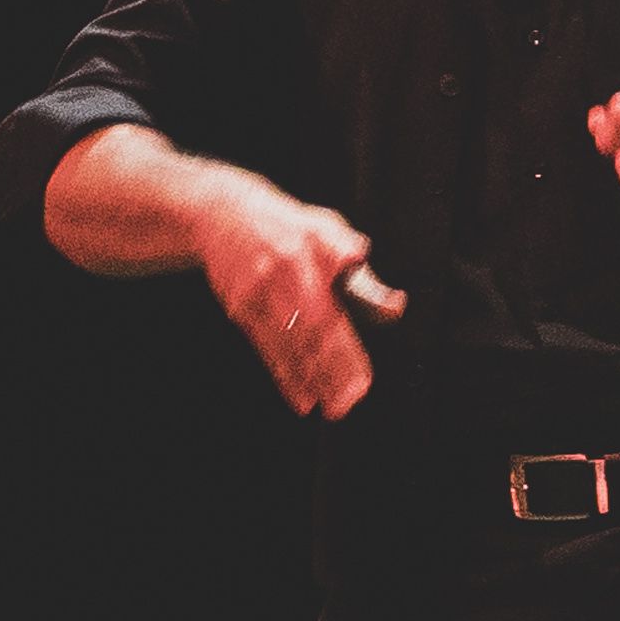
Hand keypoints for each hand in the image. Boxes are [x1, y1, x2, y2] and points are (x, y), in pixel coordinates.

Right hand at [193, 176, 396, 420]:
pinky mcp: (240, 308)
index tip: (372, 355)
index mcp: (315, 250)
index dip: (356, 324)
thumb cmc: (289, 228)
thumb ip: (361, 272)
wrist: (224, 213)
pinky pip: (267, 348)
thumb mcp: (329, 233)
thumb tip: (395, 306)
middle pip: (315, 328)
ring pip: (290, 344)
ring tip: (333, 407)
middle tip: (352, 399)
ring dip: (312, 379)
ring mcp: (260, 292)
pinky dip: (285, 376)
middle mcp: (287, 272)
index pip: (341, 294)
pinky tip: (301, 399)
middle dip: (334, 367)